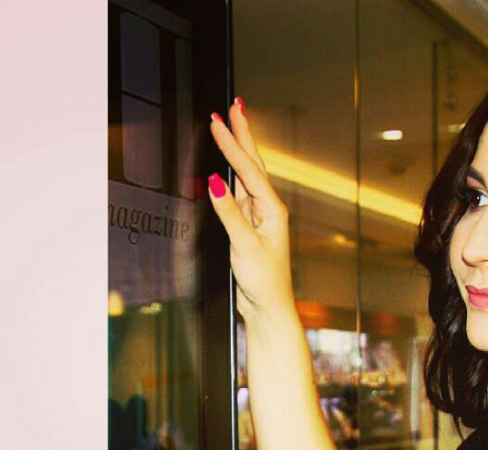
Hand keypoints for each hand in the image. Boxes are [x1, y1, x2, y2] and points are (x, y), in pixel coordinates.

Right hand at [207, 97, 294, 321]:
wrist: (268, 307)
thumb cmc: (264, 282)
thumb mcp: (244, 245)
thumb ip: (229, 212)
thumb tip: (215, 181)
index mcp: (272, 210)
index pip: (248, 170)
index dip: (232, 144)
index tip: (218, 120)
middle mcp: (268, 209)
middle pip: (252, 164)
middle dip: (242, 134)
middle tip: (235, 105)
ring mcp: (259, 216)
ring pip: (246, 175)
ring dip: (238, 150)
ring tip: (231, 125)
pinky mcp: (249, 226)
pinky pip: (239, 192)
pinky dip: (231, 174)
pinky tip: (227, 166)